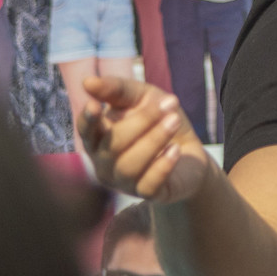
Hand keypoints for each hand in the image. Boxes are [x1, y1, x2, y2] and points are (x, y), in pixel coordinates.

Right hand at [80, 77, 211, 201]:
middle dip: (142, 121)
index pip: (86, 130)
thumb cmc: (159, 120)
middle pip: (113, 145)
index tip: (96, 106)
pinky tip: (175, 149)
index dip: (87, 120)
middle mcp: (104, 162)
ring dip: (154, 139)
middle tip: (170, 103)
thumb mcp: (143, 97)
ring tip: (175, 120)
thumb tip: (88, 82)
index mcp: (98, 137)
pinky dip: (162, 164)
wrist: (190, 152)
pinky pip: (148, 183)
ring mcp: (123, 181)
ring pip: (129, 165)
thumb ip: (117, 89)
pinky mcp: (147, 193)